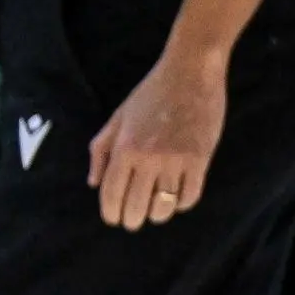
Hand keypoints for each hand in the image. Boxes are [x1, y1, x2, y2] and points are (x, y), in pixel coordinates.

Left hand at [88, 49, 223, 229]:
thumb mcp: (118, 118)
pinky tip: (176, 201)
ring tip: (154, 212)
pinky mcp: (200, 159)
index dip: (110, 212)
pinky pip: (190, 196)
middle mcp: (148, 158)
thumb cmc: (150, 93)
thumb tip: (93, 183)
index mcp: (124, 148)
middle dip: (132, 219)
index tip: (113, 219)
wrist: (190, 73)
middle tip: (132, 221)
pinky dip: (181, 205)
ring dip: (157, 215)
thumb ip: (101, 151)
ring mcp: (176, 160)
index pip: (111, 193)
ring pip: (164, 206)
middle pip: (136, 205)